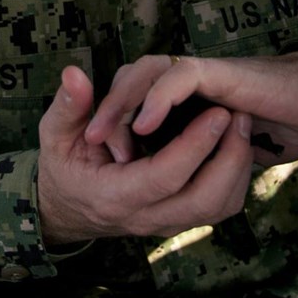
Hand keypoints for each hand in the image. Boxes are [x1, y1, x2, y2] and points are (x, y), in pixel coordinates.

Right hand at [36, 65, 254, 245]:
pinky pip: (219, 207)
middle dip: (229, 158)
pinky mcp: (181, 219)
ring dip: (237, 167)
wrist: (69, 209)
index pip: (163, 178)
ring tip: (242, 124)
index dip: (193, 146)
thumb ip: (68, 107)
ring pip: (217, 207)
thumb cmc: (64, 167)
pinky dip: (234, 177)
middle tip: (240, 116)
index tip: (217, 111)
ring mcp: (166, 223)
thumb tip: (74, 74)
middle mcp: (145, 217)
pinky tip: (234, 143)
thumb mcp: (55, 136)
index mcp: (113, 196)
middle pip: (202, 201)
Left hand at [85, 45, 297, 166]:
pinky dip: (157, 97)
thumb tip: (184, 180)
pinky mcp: (222, 73)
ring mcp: (206, 73)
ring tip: (104, 139)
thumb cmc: (289, 123)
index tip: (97, 161)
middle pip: (130, 79)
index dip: (114, 123)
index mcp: (190, 98)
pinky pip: (179, 77)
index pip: (137, 97)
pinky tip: (145, 126)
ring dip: (120, 104)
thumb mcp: (234, 148)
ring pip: (146, 72)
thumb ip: (207, 156)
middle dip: (103, 113)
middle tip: (88, 148)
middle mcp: (192, 80)